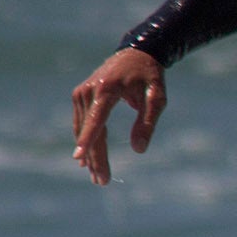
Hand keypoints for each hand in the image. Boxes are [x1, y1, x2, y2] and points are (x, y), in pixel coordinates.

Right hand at [70, 48, 166, 185]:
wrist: (135, 54)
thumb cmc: (150, 77)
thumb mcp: (157, 98)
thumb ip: (148, 122)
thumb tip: (139, 150)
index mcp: (107, 89)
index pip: (96, 120)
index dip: (88, 140)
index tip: (79, 158)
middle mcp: (89, 91)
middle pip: (89, 130)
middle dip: (95, 158)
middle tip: (102, 182)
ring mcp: (81, 93)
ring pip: (82, 129)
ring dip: (89, 154)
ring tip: (97, 177)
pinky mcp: (80, 96)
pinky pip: (81, 123)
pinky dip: (85, 141)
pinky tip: (87, 160)